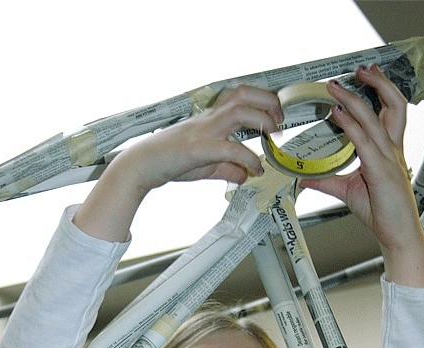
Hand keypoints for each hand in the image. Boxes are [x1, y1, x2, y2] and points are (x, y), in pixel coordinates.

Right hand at [73, 85, 282, 240]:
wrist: (143, 166)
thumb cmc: (171, 162)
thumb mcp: (206, 167)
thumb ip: (228, 169)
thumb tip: (246, 176)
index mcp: (210, 119)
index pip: (239, 96)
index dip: (262, 99)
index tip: (276, 114)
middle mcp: (208, 119)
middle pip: (242, 94)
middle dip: (267, 101)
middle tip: (280, 120)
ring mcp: (203, 131)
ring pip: (238, 110)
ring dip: (262, 120)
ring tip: (272, 136)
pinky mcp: (198, 149)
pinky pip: (229, 148)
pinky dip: (247, 158)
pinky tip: (255, 170)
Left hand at [301, 65, 423, 286]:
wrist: (397, 235)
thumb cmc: (381, 213)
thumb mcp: (347, 192)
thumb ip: (327, 181)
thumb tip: (304, 177)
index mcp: (387, 151)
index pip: (387, 113)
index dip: (377, 92)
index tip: (362, 78)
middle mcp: (392, 150)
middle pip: (393, 105)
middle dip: (377, 83)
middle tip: (360, 68)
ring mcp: (390, 159)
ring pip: (376, 119)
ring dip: (355, 99)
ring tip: (337, 87)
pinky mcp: (383, 171)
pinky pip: (366, 142)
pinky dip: (352, 126)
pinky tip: (338, 114)